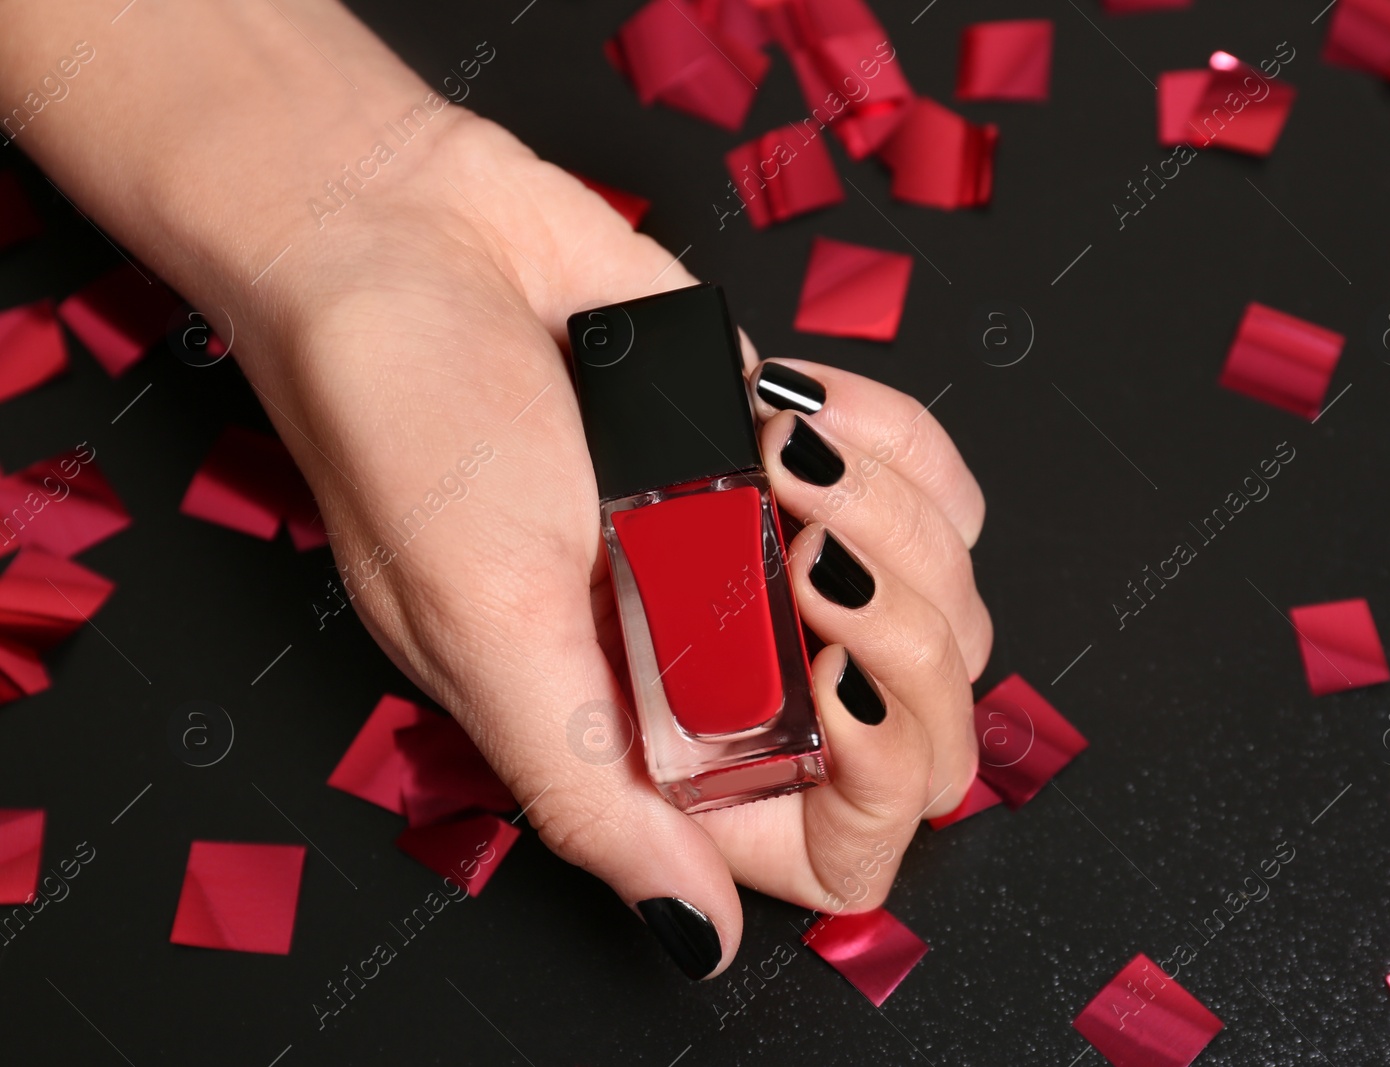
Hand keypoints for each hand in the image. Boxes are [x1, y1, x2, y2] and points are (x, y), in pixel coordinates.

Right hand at [258, 111, 990, 976]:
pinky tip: (790, 407)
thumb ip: (590, 794)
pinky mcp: (809, 459)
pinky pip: (940, 487)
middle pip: (926, 729)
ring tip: (769, 453)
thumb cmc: (411, 429)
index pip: (837, 845)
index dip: (876, 785)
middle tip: (799, 544)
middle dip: (902, 631)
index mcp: (650, 742)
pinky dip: (897, 441)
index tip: (830, 678)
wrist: (404, 241)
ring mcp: (777, 564)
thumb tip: (699, 939)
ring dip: (888, 514)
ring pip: (949, 601)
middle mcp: (726, 669)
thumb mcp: (482, 627)